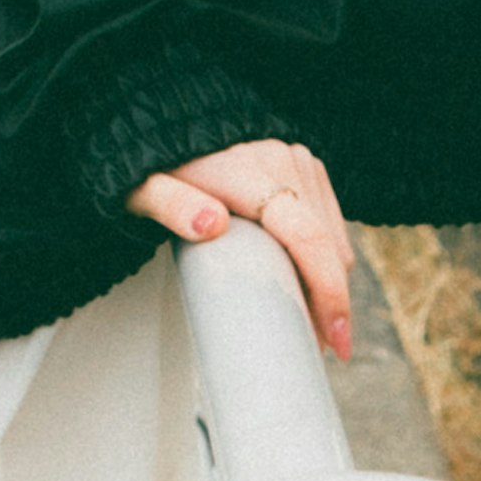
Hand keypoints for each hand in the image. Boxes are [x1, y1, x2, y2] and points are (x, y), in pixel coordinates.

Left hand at [132, 136, 354, 360]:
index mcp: (247, 171)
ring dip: (330, 284)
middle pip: (326, 246)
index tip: (335, 340)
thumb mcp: (145, 192)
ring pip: (334, 238)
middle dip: (330, 304)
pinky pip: (330, 223)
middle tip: (315, 351)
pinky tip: (307, 287)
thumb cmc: (152, 172)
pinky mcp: (305, 167)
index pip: (305, 235)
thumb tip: (212, 225)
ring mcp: (297, 161)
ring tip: (309, 326)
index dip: (328, 291)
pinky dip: (325, 261)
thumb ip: (170, 205)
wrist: (165, 129)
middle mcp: (282, 161)